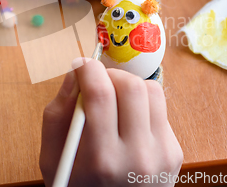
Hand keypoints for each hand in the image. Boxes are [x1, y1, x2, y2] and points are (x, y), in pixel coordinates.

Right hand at [40, 59, 182, 186]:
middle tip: (98, 83)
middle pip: (131, 86)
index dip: (88, 69)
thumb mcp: (52, 159)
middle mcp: (137, 157)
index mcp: (100, 160)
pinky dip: (142, 106)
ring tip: (115, 101)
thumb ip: (58, 113)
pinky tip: (129, 122)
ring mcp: (161, 155)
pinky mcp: (174, 153)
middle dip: (110, 75)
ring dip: (129, 86)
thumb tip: (76, 72)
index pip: (100, 94)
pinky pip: (161, 109)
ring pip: (152, 91)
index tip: (81, 65)